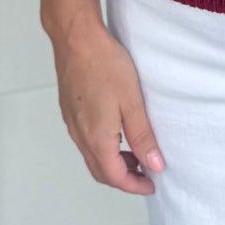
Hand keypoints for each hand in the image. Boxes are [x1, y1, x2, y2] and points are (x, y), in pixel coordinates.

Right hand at [53, 20, 165, 194]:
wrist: (76, 38)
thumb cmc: (104, 64)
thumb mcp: (132, 102)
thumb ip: (143, 137)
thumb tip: (154, 165)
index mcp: (96, 137)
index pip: (114, 176)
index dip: (134, 185)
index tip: (152, 184)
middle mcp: (80, 135)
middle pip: (100, 171)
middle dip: (124, 178)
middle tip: (146, 173)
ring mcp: (72, 123)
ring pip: (92, 156)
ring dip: (113, 163)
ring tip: (137, 153)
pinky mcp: (70, 111)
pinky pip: (86, 141)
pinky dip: (103, 148)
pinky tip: (118, 133)